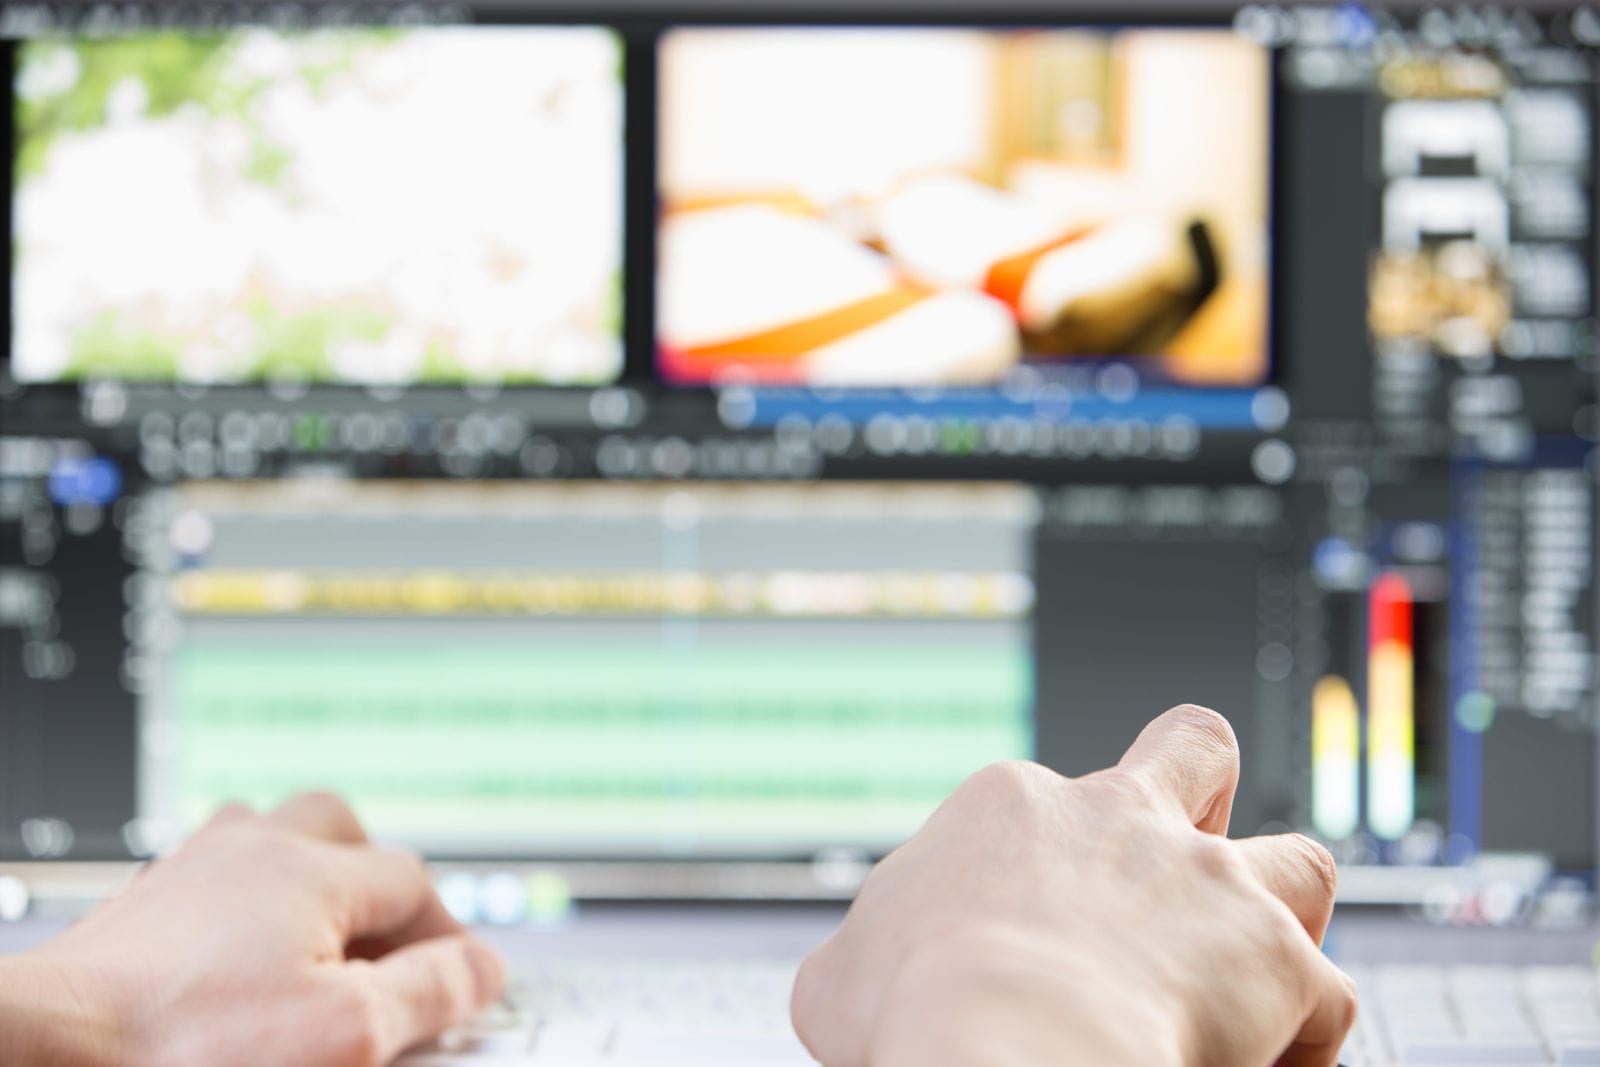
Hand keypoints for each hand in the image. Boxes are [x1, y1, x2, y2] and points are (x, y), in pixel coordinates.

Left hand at [0, 793, 503, 1066]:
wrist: (44, 1054)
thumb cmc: (186, 1050)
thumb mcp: (343, 1033)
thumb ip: (427, 992)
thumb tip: (482, 967)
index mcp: (309, 868)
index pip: (413, 881)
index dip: (447, 936)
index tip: (459, 985)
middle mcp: (248, 849)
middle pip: (341, 828)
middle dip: (379, 878)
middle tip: (393, 942)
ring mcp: (186, 871)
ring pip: (269, 835)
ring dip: (311, 876)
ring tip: (321, 939)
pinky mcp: (140, 908)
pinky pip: (214, 876)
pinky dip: (249, 905)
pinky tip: (241, 958)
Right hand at [791, 704, 1357, 1066]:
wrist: (1008, 1043)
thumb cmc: (917, 1007)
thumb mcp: (841, 974)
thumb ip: (866, 958)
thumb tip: (858, 983)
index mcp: (1014, 807)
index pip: (1046, 803)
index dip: (1046, 872)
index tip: (1026, 940)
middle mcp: (1123, 821)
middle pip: (1193, 752)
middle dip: (1201, 791)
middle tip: (1185, 855)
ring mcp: (1209, 884)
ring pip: (1296, 860)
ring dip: (1282, 914)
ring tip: (1255, 968)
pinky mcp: (1278, 963)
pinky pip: (1328, 999)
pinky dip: (1307, 1041)